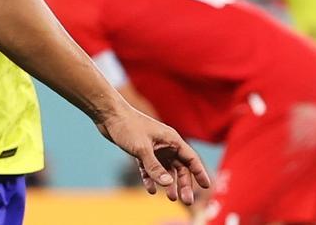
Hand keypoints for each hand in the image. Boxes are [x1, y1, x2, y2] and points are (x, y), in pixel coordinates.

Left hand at [96, 106, 210, 205]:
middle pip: (180, 167)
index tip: (207, 186)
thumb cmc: (127, 126)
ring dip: (168, 183)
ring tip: (170, 198)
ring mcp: (154, 148)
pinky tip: (151, 190)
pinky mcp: (141, 151)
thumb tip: (168, 184)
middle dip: (183, 184)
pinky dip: (151, 179)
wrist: (108, 114)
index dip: (199, 172)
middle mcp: (165, 144)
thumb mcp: (142, 149)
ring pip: (165, 169)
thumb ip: (155, 167)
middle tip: (186, 201)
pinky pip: (150, 168)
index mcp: (171, 140)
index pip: (191, 158)